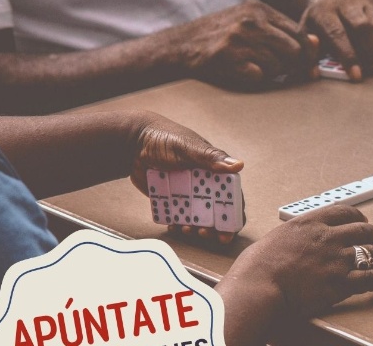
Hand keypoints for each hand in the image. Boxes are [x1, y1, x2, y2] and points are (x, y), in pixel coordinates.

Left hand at [127, 111, 243, 243]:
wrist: (133, 142)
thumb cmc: (165, 138)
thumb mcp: (188, 147)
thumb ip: (211, 157)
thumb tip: (238, 165)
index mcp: (216, 173)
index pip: (232, 197)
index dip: (233, 215)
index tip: (228, 229)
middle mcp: (206, 185)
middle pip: (218, 213)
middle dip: (215, 228)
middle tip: (204, 233)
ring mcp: (189, 194)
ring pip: (199, 218)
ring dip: (196, 228)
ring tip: (186, 229)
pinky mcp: (172, 200)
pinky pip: (179, 217)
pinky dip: (178, 224)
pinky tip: (173, 226)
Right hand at [164, 0, 318, 84]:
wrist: (181, 45)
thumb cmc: (222, 36)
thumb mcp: (250, 23)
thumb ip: (281, 31)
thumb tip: (316, 43)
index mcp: (258, 9)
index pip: (298, 32)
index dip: (307, 52)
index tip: (308, 65)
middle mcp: (250, 21)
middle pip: (294, 50)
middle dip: (294, 65)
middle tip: (286, 72)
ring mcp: (239, 39)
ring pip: (279, 65)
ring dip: (274, 73)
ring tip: (258, 68)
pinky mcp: (228, 58)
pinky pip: (260, 76)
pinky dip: (256, 78)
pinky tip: (245, 72)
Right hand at [220, 206, 372, 326]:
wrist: (260, 285)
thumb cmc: (257, 266)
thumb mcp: (276, 238)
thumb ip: (293, 237)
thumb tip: (294, 243)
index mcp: (311, 223)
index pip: (343, 212)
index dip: (358, 216)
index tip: (363, 220)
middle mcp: (328, 237)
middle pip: (362, 230)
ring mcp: (337, 260)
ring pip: (371, 253)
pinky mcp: (341, 283)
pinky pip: (371, 278)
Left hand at [304, 0, 372, 80]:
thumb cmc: (321, 27)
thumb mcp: (308, 38)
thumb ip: (310, 56)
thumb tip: (314, 73)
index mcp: (322, 12)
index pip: (337, 34)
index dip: (349, 57)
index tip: (357, 75)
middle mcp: (344, 0)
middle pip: (363, 27)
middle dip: (369, 53)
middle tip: (369, 67)